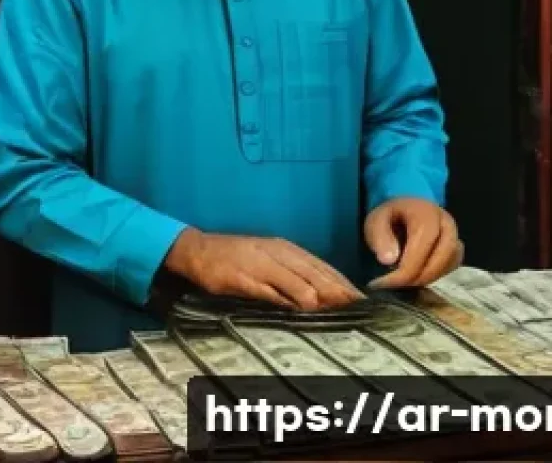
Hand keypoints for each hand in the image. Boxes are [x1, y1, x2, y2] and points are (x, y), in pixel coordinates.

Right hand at [164, 228, 363, 310]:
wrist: (197, 250)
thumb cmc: (236, 258)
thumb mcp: (268, 261)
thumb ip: (292, 276)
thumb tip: (323, 296)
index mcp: (283, 248)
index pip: (320, 266)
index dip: (341, 282)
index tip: (362, 299)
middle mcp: (274, 253)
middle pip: (311, 272)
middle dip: (335, 290)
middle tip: (357, 307)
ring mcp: (257, 263)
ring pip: (292, 278)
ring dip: (314, 294)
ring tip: (334, 309)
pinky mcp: (240, 277)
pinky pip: (265, 288)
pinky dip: (283, 297)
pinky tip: (296, 307)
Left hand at [364, 197, 463, 289]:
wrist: (404, 210)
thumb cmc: (390, 216)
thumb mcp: (376, 221)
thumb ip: (379, 237)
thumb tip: (389, 260)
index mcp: (426, 213)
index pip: (423, 245)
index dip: (406, 268)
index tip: (387, 282)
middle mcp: (447, 224)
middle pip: (442, 257)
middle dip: (419, 276)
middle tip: (395, 285)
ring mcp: (455, 237)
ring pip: (449, 265)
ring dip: (426, 278)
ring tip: (402, 281)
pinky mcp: (457, 251)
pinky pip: (451, 268)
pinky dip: (434, 276)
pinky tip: (415, 277)